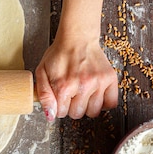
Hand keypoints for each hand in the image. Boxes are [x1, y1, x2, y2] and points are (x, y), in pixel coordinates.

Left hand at [35, 0, 117, 120]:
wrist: (77, 38)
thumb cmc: (59, 54)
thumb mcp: (42, 72)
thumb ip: (44, 95)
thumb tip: (51, 116)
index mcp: (63, 86)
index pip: (61, 113)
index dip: (59, 106)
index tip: (61, 96)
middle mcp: (82, 86)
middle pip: (77, 114)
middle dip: (72, 107)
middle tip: (72, 94)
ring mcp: (98, 82)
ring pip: (93, 112)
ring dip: (87, 106)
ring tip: (83, 93)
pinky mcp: (110, 79)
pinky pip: (110, 103)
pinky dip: (103, 103)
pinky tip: (95, 95)